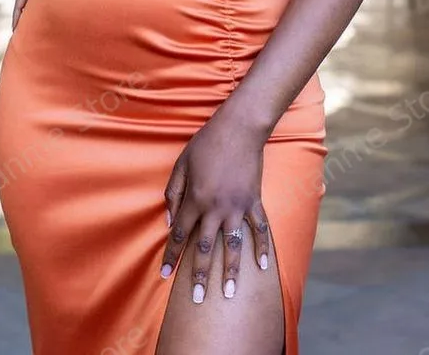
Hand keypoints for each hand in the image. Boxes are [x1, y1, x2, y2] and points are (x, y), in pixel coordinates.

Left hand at [160, 110, 271, 302]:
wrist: (239, 128)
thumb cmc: (206, 143)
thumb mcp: (181, 164)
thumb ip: (173, 194)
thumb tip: (169, 221)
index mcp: (195, 199)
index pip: (179, 235)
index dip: (171, 255)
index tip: (165, 275)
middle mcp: (215, 208)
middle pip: (205, 248)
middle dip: (199, 275)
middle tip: (197, 299)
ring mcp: (237, 207)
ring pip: (233, 245)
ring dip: (231, 271)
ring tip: (230, 294)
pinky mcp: (254, 201)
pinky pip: (260, 228)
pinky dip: (262, 247)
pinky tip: (263, 266)